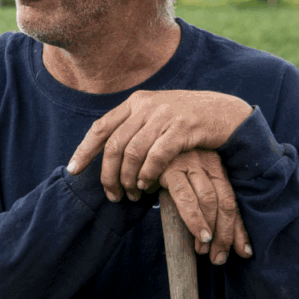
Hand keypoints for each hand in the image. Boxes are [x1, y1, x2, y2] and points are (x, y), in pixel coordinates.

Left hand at [67, 89, 252, 200]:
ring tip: (132, 195)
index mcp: (136, 102)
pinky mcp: (182, 127)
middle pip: (114, 145)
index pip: (101, 127)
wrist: (225, 112)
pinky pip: (156, 155)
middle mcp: (146, 106)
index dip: (84, 150)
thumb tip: (109, 152)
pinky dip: (148, 173)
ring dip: (128, 179)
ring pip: (133, 152)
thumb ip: (135, 127)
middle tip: (112, 195)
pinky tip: (148, 186)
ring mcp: (164, 115)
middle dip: (108, 174)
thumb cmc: (188, 121)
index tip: (73, 171)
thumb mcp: (157, 115)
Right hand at [158, 149, 251, 264]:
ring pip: (209, 200)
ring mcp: (191, 163)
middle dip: (225, 234)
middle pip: (225, 202)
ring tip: (204, 250)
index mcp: (217, 167)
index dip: (239, 229)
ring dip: (209, 228)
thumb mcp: (189, 182)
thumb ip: (204, 204)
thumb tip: (220, 239)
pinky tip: (196, 232)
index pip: (233, 202)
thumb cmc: (167, 170)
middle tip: (218, 258)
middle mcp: (208, 162)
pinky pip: (185, 196)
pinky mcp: (170, 167)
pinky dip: (193, 217)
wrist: (142, 149)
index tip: (245, 253)